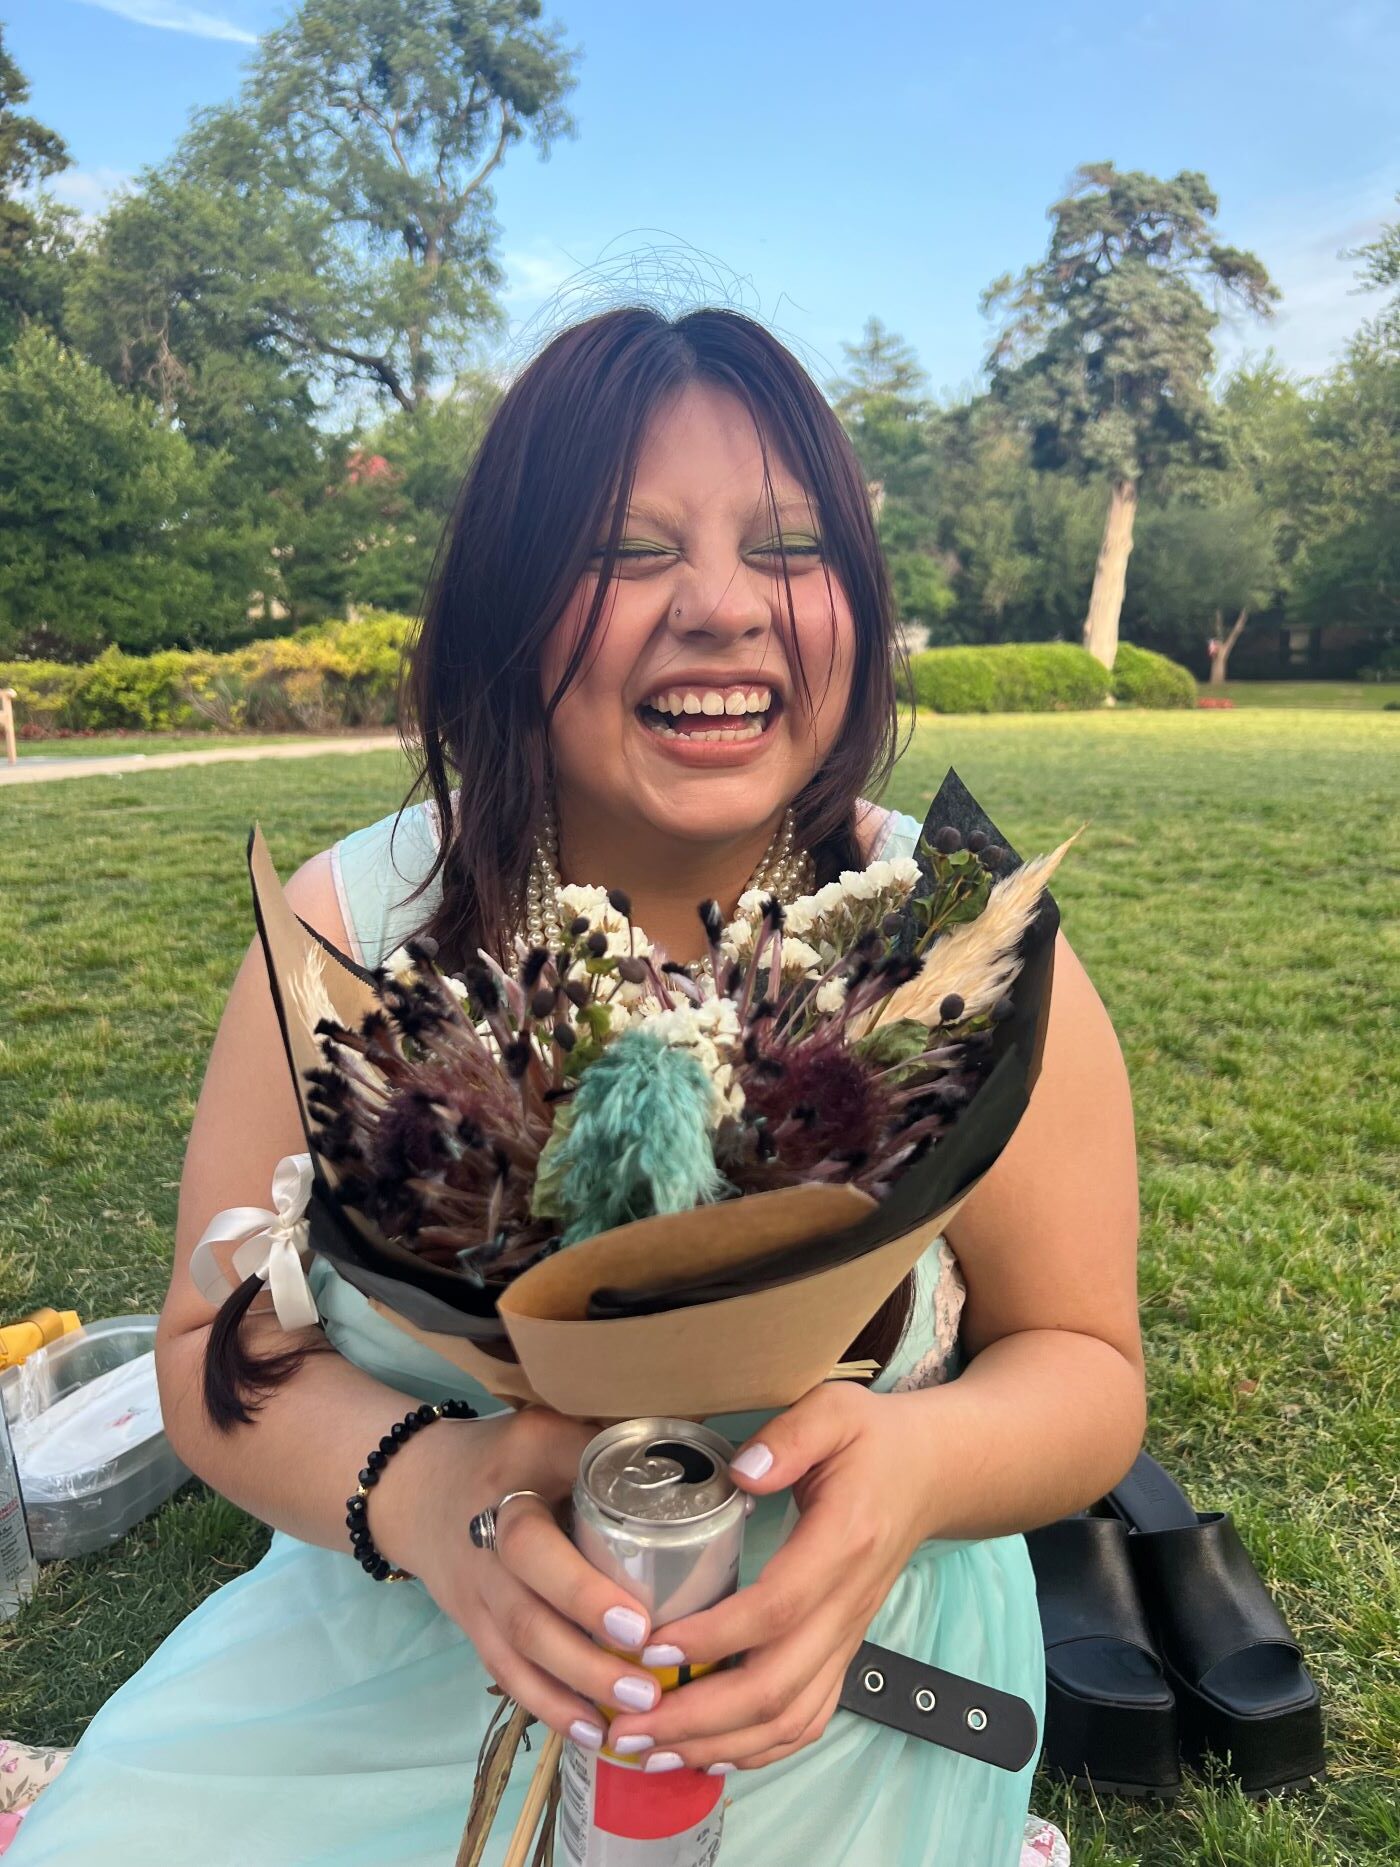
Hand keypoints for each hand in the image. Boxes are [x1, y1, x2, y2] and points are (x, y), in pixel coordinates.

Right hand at [372, 1406, 667, 1750]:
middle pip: (528, 1614)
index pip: (537, 1543)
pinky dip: (550, 1708)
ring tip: (638, 1713)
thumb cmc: (507, 1456)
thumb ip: (609, 1446)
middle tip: (650, 1685)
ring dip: (578, 1689)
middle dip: (589, 1657)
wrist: (421, 1488)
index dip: (583, 1591)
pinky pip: (509, 1676)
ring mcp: (478, 1597)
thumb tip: (707, 1464)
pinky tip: (594, 1733)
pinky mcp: (476, 1630)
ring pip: (521, 1654)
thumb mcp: (549, 1429)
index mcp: (510, 1492)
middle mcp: (487, 1551)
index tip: (639, 1623)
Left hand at [606, 1384, 934, 1772]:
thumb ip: (792, 1435)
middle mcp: (846, 1605)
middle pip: (776, 1685)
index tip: (650, 1648)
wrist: (931, 1476)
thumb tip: (742, 1472)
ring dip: (720, 1744)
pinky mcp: (841, 1651)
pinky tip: (708, 1753)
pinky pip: (807, 1718)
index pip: (776, 1608)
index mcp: (841, 1544)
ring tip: (653, 1752)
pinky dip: (759, 1749)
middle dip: (698, 1716)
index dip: (713, 1637)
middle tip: (630, 1727)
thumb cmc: (872, 1441)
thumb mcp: (835, 1411)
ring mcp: (846, 1636)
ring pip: (790, 1717)